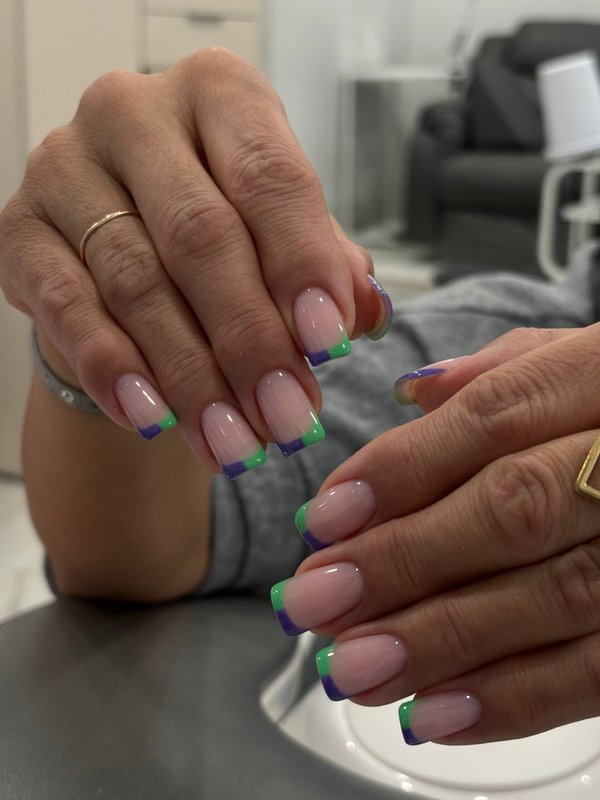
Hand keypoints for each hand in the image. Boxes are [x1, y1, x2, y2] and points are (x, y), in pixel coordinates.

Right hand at [0, 49, 385, 474]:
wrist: (128, 254)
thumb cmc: (219, 233)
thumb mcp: (282, 236)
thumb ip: (325, 265)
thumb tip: (365, 313)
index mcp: (218, 95)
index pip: (269, 176)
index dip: (302, 265)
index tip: (329, 343)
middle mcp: (134, 114)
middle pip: (201, 236)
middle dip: (251, 342)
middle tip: (287, 418)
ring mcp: (66, 167)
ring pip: (138, 284)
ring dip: (193, 378)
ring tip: (236, 442)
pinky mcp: (20, 229)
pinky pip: (71, 308)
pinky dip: (117, 373)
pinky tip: (157, 422)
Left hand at [270, 324, 599, 744]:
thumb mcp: (581, 363)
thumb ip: (504, 376)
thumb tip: (412, 396)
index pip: (494, 416)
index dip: (403, 470)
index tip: (325, 519)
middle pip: (514, 508)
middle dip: (403, 561)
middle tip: (317, 601)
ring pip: (556, 596)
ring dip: (442, 640)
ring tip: (356, 667)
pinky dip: (516, 698)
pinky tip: (436, 711)